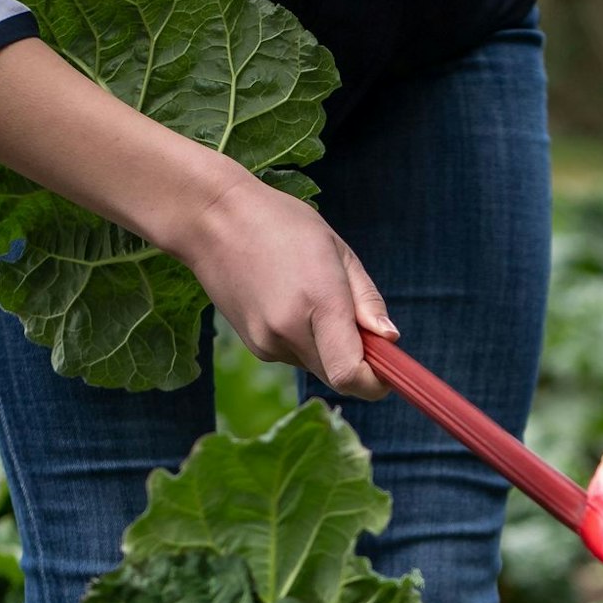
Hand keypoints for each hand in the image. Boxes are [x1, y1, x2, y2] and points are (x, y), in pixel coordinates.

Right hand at [163, 170, 396, 399]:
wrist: (212, 219)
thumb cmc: (282, 224)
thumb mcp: (338, 251)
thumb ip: (367, 300)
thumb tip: (390, 338)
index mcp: (319, 302)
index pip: (351, 375)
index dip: (376, 383)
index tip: (389, 368)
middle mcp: (289, 331)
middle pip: (339, 377)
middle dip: (359, 362)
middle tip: (357, 322)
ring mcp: (267, 342)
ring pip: (319, 366)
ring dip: (330, 347)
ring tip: (312, 297)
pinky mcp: (255, 346)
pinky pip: (296, 356)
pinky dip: (306, 340)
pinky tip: (290, 302)